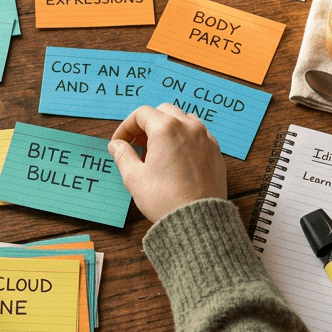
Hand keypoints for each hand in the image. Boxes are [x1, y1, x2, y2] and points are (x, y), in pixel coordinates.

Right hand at [108, 104, 227, 222]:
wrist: (198, 220)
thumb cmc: (165, 199)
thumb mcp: (134, 178)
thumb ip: (123, 155)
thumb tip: (116, 145)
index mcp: (166, 129)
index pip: (141, 114)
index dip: (126, 127)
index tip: (120, 142)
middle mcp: (189, 127)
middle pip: (163, 111)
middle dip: (147, 124)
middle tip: (137, 144)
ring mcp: (205, 138)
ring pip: (183, 120)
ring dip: (167, 128)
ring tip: (158, 151)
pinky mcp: (215, 151)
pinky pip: (198, 135)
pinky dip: (184, 139)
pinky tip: (177, 158)